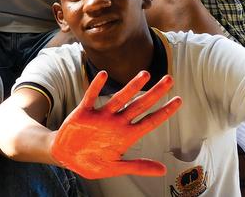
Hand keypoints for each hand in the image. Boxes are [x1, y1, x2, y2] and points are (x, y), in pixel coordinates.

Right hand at [49, 70, 181, 178]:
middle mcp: (116, 123)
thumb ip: (138, 167)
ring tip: (145, 74)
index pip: (150, 122)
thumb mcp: (115, 168)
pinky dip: (96, 86)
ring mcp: (101, 116)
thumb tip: (163, 170)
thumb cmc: (91, 162)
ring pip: (119, 98)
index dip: (164, 112)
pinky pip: (91, 97)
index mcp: (125, 136)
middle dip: (155, 93)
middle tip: (169, 79)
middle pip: (139, 105)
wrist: (65, 157)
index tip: (179, 100)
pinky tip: (103, 74)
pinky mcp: (83, 112)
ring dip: (132, 87)